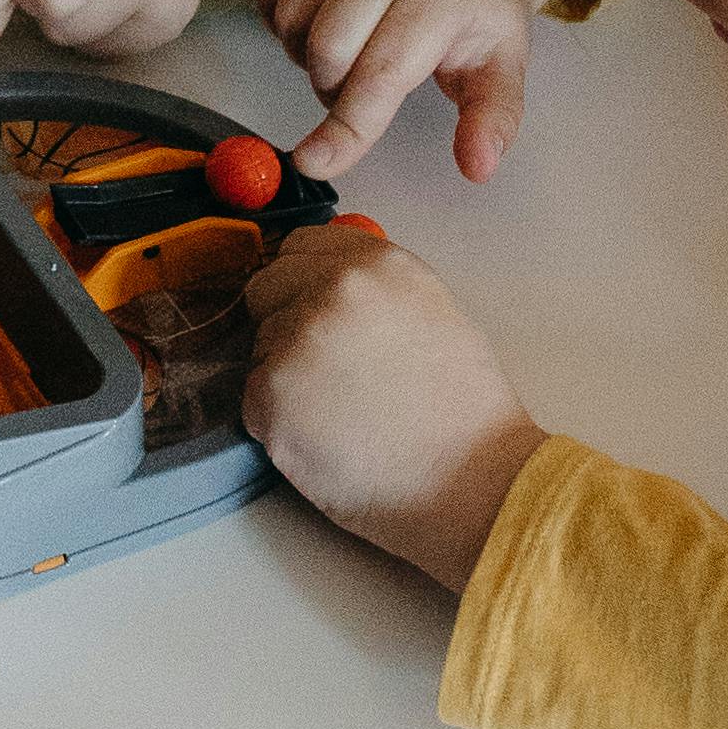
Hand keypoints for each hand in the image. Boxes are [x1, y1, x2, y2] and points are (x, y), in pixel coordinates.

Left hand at [241, 227, 543, 593]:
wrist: (474, 482)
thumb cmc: (462, 411)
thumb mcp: (429, 311)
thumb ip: (372, 285)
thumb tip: (321, 279)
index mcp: (376, 263)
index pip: (299, 246)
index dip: (304, 282)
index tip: (315, 309)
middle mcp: (332, 290)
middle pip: (265, 289)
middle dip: (285, 323)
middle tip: (330, 372)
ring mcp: (297, 342)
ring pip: (259, 348)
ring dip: (285, 377)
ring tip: (342, 413)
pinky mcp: (271, 397)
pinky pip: (252, 400)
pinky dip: (278, 422)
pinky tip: (327, 438)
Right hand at [255, 0, 577, 182]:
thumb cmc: (478, 11)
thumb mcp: (502, 68)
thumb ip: (492, 120)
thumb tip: (477, 167)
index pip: (381, 74)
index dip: (346, 129)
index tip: (314, 164)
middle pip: (326, 49)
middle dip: (333, 88)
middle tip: (361, 86)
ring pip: (290, 20)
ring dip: (306, 55)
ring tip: (346, 50)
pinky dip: (281, 20)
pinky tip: (319, 18)